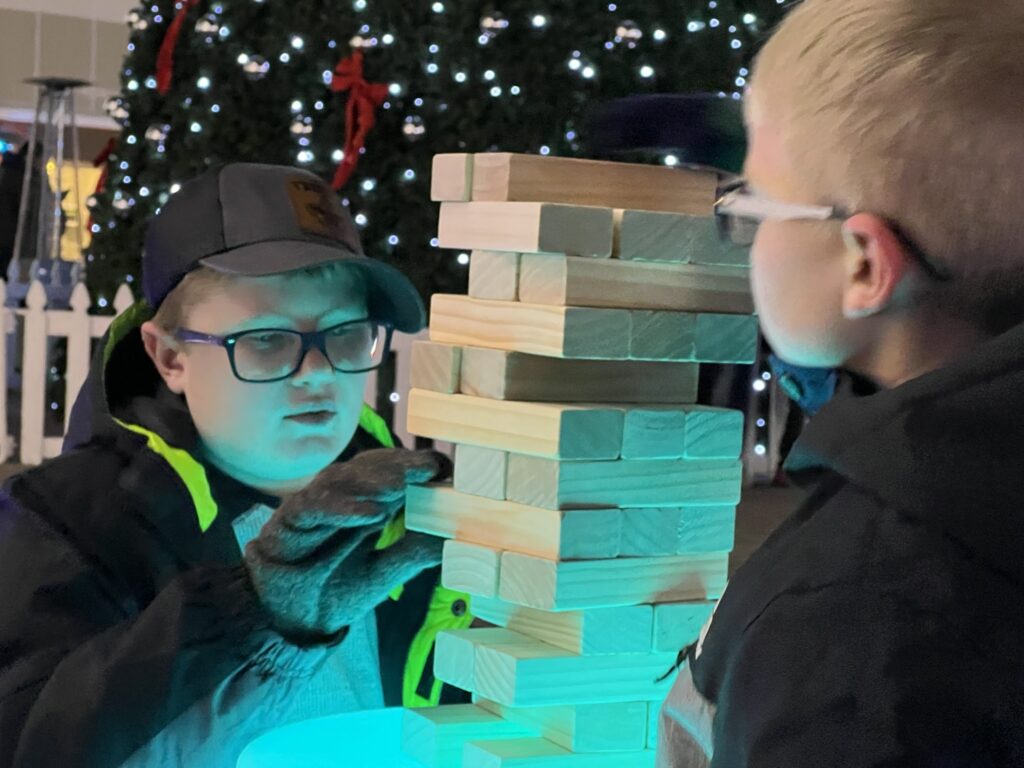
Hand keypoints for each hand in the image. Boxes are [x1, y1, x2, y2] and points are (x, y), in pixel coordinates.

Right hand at [243, 448, 448, 640]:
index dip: (416, 468)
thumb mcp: (382, 573)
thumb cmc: (334, 589)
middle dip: (400, 466)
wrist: (289, 620)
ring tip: (402, 484)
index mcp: (366, 504)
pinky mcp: (289, 520)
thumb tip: (455, 539)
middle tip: (428, 467)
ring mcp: (315, 505)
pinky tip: (370, 513)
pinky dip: (343, 509)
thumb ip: (413, 553)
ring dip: (373, 481)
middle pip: (371, 469)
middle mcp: (341, 498)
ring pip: (343, 481)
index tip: (444, 469)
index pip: (393, 475)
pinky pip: (315, 507)